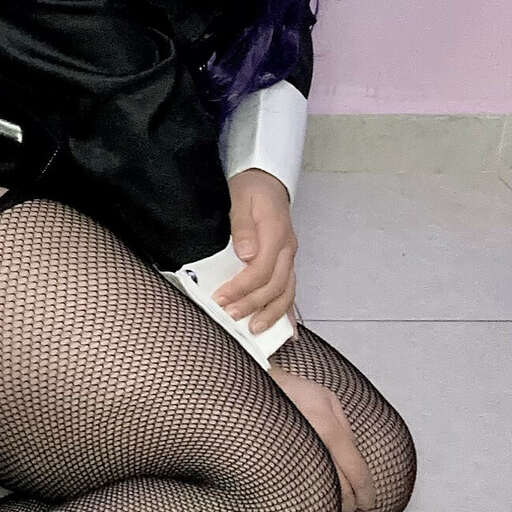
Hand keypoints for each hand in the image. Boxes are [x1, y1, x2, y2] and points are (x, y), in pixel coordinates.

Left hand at [212, 168, 297, 336]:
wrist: (267, 181)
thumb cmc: (251, 189)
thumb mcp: (241, 198)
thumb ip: (243, 226)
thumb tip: (245, 253)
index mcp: (276, 233)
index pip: (262, 269)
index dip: (241, 287)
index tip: (221, 298)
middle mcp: (287, 249)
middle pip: (275, 285)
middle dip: (252, 304)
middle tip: (229, 316)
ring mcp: (290, 258)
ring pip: (287, 292)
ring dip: (272, 314)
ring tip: (255, 329)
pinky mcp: (287, 263)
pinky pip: (290, 291)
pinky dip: (288, 311)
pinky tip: (288, 330)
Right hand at [267, 365, 376, 511]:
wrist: (253, 392)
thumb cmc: (289, 393)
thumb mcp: (327, 399)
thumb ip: (346, 429)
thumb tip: (355, 458)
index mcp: (326, 426)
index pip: (355, 469)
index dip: (365, 491)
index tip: (368, 501)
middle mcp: (310, 442)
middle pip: (339, 486)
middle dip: (350, 502)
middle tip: (354, 506)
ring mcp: (291, 454)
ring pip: (319, 491)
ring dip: (331, 504)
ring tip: (335, 506)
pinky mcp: (277, 463)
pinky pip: (298, 487)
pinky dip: (310, 497)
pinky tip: (314, 500)